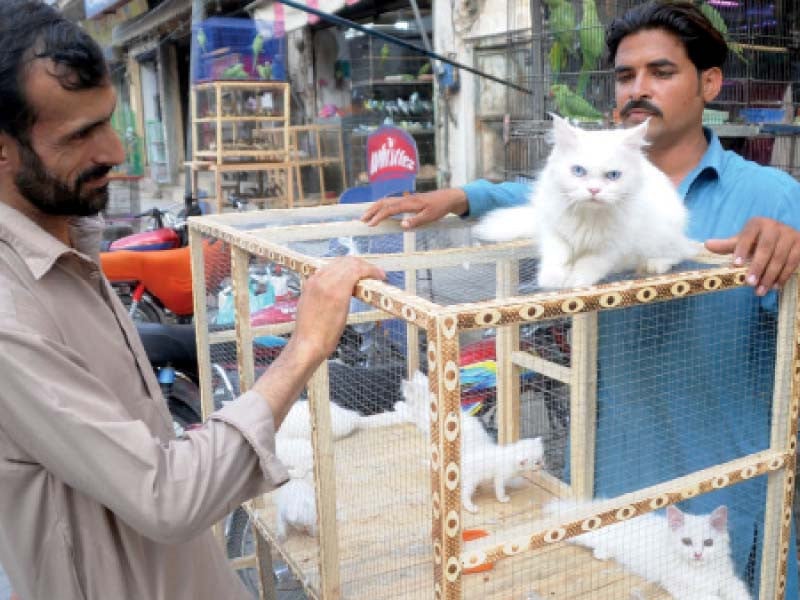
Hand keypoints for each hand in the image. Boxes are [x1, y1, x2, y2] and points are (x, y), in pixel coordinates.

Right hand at [253, 256, 384, 425]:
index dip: (351, 264)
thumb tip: (336, 295)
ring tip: (378, 274)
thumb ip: (323, 296)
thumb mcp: (312, 307)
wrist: (308, 345)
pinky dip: (371, 271)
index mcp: (311, 282)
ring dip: (368, 267)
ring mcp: (328, 284)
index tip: (361, 271)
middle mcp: (319, 279)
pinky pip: (357, 272)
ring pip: (352, 263)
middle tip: (373, 272)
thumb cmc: (311, 333)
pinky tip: (379, 277)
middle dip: (361, 264)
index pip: (334, 264)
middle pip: (344, 260)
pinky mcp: (339, 292)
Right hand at [360, 188, 468, 228]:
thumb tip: (402, 225)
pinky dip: (381, 206)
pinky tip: (379, 212)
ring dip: (375, 208)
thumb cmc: (439, 208)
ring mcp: (405, 199)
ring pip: (386, 201)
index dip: (378, 216)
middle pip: (383, 203)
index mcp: (409, 203)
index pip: (389, 209)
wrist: (447, 198)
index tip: (370, 224)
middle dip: (371, 211)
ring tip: (366, 216)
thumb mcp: (429, 217)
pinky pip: (391, 202)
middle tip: (361, 220)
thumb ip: (416, 221)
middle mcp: (405, 199)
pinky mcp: (407, 200)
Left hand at [705, 217, 799, 294]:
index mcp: (757, 224)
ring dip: (770, 276)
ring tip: (760, 291)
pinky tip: (775, 287)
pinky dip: (783, 276)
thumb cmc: (758, 241)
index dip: (742, 249)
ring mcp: (790, 235)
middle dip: (757, 267)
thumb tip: (707, 245)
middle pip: (765, 248)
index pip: (748, 235)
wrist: (785, 237)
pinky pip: (793, 262)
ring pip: (780, 257)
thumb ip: (727, 245)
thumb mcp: (742, 241)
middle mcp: (775, 226)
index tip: (735, 264)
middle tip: (748, 283)